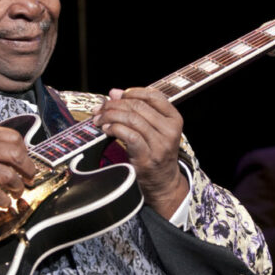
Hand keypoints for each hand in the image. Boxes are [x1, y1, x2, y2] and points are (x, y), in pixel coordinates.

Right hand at [0, 125, 35, 210]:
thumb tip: (21, 156)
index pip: (14, 138)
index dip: (25, 152)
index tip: (26, 163)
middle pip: (15, 155)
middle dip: (28, 169)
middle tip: (29, 179)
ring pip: (7, 176)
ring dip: (17, 187)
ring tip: (17, 192)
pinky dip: (4, 201)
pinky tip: (4, 203)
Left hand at [92, 87, 187, 217]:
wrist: (163, 181)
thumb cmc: (156, 152)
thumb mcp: (155, 129)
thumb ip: (138, 110)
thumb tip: (114, 92)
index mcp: (174, 119)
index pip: (153, 96)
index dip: (132, 92)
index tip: (116, 95)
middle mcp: (170, 130)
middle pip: (139, 107)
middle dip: (115, 105)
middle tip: (100, 108)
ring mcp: (160, 144)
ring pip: (132, 119)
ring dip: (111, 116)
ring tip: (99, 119)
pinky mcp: (147, 157)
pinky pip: (129, 135)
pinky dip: (115, 128)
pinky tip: (106, 129)